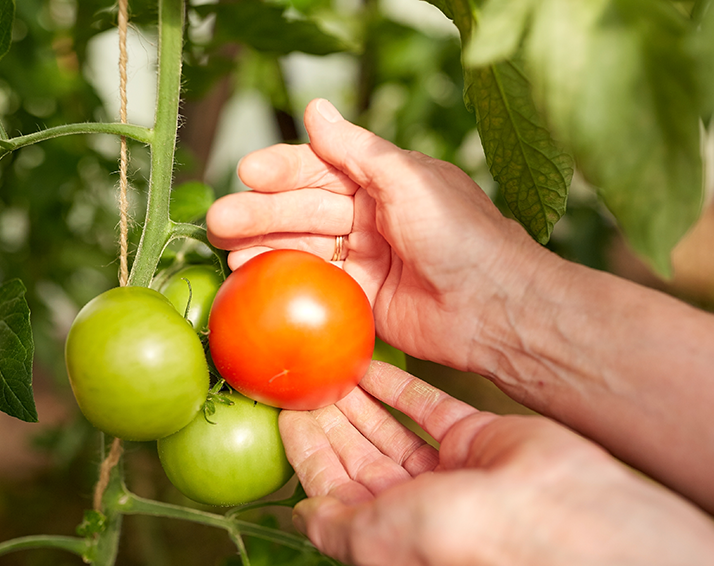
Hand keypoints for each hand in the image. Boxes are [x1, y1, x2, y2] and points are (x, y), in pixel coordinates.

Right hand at [206, 98, 552, 370]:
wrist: (494, 308)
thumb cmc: (461, 235)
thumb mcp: (408, 179)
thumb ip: (357, 150)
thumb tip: (314, 108)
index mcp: (385, 181)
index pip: (322, 168)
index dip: (283, 169)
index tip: (247, 172)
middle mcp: (371, 217)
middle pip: (304, 209)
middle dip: (261, 212)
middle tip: (219, 220)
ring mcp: (365, 259)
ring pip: (302, 246)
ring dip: (261, 245)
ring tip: (223, 247)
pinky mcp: (360, 299)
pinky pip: (312, 285)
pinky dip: (279, 279)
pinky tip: (246, 275)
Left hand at [282, 361, 713, 565]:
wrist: (555, 518)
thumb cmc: (465, 539)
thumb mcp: (377, 540)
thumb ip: (333, 527)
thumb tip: (295, 517)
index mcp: (386, 532)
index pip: (331, 484)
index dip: (305, 448)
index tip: (284, 409)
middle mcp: (413, 501)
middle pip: (358, 450)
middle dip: (330, 416)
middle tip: (303, 375)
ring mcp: (446, 467)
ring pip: (389, 425)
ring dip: (359, 397)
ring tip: (329, 362)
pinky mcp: (474, 434)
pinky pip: (427, 404)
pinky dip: (399, 385)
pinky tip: (372, 362)